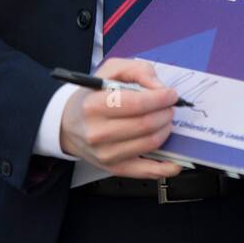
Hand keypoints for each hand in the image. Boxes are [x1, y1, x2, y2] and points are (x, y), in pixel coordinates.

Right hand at [59, 57, 183, 177]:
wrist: (68, 124)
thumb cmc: (93, 95)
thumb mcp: (110, 71)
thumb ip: (137, 70)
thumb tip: (159, 87)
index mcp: (94, 106)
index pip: (137, 104)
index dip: (161, 98)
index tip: (171, 94)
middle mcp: (97, 132)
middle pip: (146, 124)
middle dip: (166, 113)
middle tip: (169, 107)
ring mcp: (105, 153)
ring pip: (150, 143)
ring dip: (166, 130)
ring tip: (164, 120)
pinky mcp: (114, 168)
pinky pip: (145, 171)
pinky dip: (164, 168)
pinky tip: (175, 163)